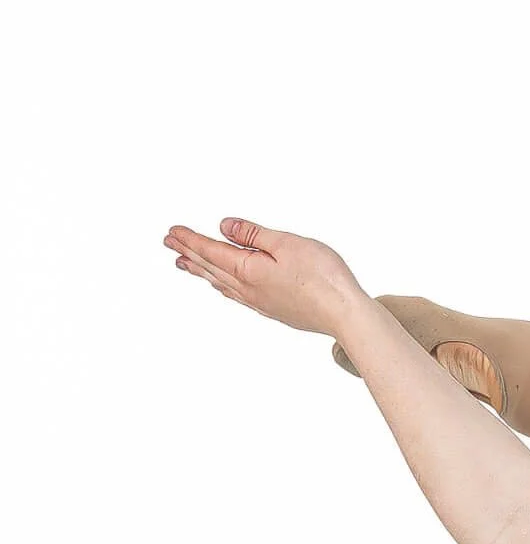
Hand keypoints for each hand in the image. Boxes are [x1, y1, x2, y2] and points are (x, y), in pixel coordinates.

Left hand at [162, 216, 361, 336]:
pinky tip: (223, 287)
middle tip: (169, 244)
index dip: (190, 239)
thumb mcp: (286, 243)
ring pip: (222, 284)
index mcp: (249, 269)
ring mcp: (262, 303)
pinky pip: (238, 296)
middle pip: (211, 268)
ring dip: (202, 272)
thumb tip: (224, 227)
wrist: (346, 315)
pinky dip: (222, 287)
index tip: (172, 231)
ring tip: (186, 265)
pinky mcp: (275, 310)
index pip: (211, 250)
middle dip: (189, 254)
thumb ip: (253, 234)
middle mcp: (250, 289)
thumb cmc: (323, 277)